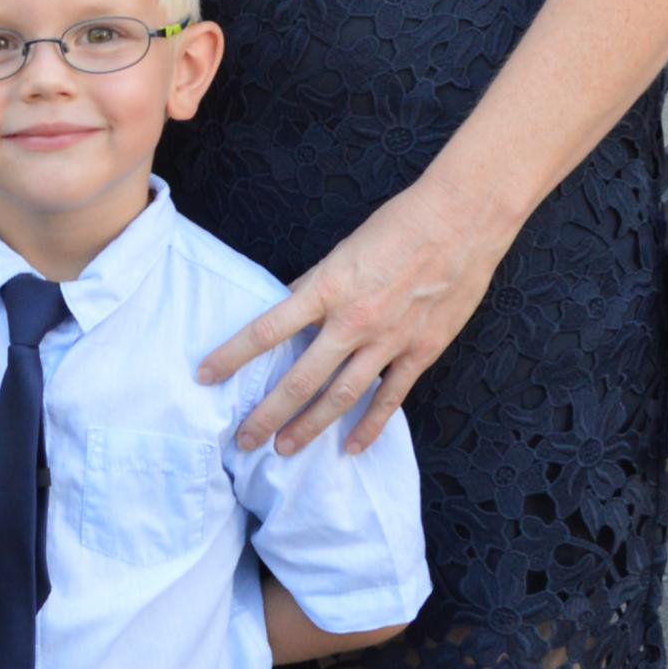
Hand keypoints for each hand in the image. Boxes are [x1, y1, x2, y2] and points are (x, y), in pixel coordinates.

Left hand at [198, 173, 514, 456]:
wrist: (462, 219)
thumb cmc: (401, 224)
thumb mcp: (345, 249)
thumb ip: (317, 285)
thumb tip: (288, 305)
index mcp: (327, 288)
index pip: (267, 329)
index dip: (232, 355)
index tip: (205, 376)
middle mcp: (354, 321)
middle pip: (301, 379)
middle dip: (267, 413)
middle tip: (243, 439)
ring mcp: (389, 341)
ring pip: (341, 397)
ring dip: (310, 427)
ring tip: (283, 449)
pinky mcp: (421, 351)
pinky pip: (390, 398)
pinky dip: (370, 427)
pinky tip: (350, 448)